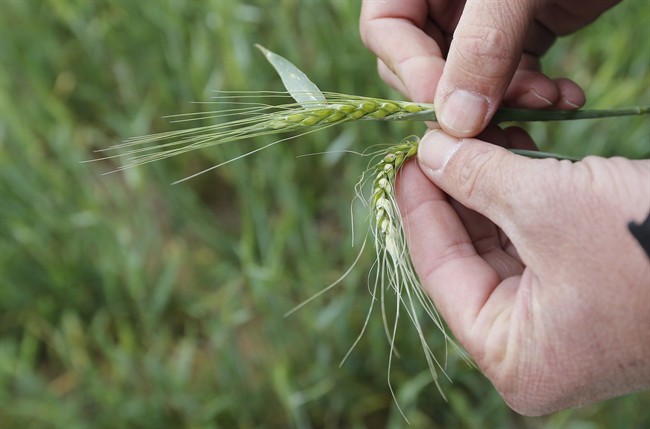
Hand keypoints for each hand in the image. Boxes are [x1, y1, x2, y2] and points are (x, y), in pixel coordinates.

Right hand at [360, 0, 620, 136]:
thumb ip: (483, 44)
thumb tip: (456, 122)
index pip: (385, 27)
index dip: (409, 69)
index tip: (447, 109)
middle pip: (422, 62)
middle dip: (461, 96)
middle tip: (495, 118)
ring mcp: (479, 20)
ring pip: (468, 80)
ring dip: (506, 102)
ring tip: (547, 100)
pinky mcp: (517, 34)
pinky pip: (509, 77)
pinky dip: (533, 94)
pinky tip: (565, 96)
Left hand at [396, 130, 649, 414]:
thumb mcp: (547, 204)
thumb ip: (477, 179)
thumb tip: (430, 151)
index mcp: (514, 357)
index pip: (441, 271)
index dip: (419, 207)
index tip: (405, 157)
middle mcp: (534, 346)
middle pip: (469, 255)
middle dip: (454, 191)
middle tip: (436, 140)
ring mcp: (564, 318)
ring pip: (502, 241)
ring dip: (487, 186)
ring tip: (473, 136)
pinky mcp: (589, 286)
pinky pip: (536, 237)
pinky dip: (521, 194)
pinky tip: (509, 151)